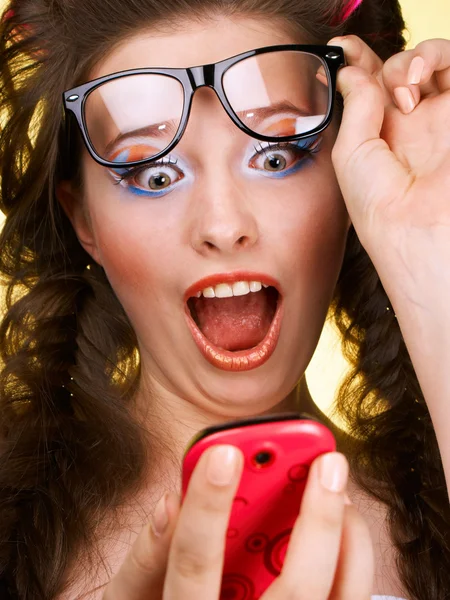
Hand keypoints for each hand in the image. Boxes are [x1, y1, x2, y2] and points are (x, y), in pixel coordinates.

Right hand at [102, 447, 373, 598]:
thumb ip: (147, 556)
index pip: (194, 565)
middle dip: (316, 519)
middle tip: (328, 461)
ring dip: (345, 535)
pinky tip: (343, 524)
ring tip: (337, 485)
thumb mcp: (138, 596)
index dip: (206, 508)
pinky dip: (352, 558)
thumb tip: (170, 501)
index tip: (224, 453)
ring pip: (337, 598)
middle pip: (295, 589)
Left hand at [329, 35, 449, 309]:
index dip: (356, 64)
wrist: (417, 228)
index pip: (369, 90)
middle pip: (396, 72)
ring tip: (401, 87)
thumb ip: (355, 106)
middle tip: (363, 71)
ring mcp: (437, 120)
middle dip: (378, 61)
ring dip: (409, 59)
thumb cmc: (380, 206)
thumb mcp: (350, 154)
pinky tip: (416, 81)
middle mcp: (408, 127)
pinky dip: (436, 57)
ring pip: (428, 64)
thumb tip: (351, 71)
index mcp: (378, 140)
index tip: (339, 49)